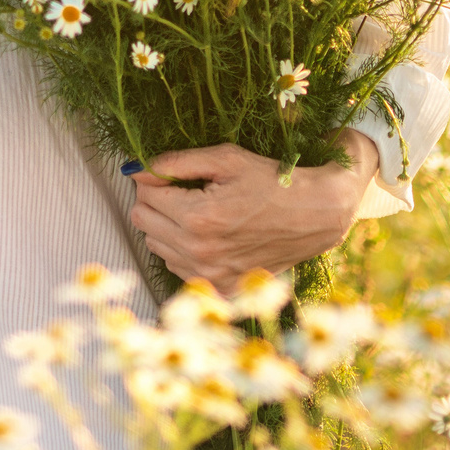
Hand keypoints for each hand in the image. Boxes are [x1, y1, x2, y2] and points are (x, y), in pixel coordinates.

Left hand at [127, 129, 380, 287]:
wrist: (314, 215)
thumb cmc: (271, 181)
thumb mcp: (225, 160)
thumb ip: (175, 163)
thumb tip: (135, 170)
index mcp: (198, 218)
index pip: (144, 196)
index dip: (154, 180)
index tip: (174, 176)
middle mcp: (200, 252)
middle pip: (143, 222)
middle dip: (156, 202)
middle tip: (185, 192)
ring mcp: (210, 275)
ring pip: (156, 247)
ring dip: (168, 227)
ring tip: (200, 213)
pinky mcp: (221, 289)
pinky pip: (177, 268)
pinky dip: (183, 250)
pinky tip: (208, 236)